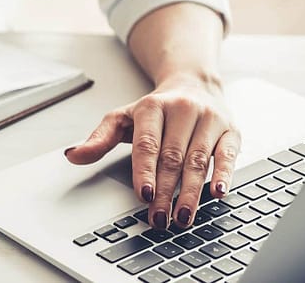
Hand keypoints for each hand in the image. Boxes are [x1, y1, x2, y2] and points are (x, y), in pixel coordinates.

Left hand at [64, 74, 240, 228]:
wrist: (193, 85)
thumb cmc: (155, 110)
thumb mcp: (123, 119)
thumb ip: (99, 139)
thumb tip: (73, 155)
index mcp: (152, 107)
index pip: (147, 144)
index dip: (145, 171)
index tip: (143, 195)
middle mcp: (182, 110)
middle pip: (172, 157)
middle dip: (165, 191)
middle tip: (159, 218)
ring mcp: (209, 119)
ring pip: (199, 160)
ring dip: (191, 192)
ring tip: (182, 217)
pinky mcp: (231, 130)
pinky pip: (228, 155)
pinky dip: (224, 175)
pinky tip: (217, 193)